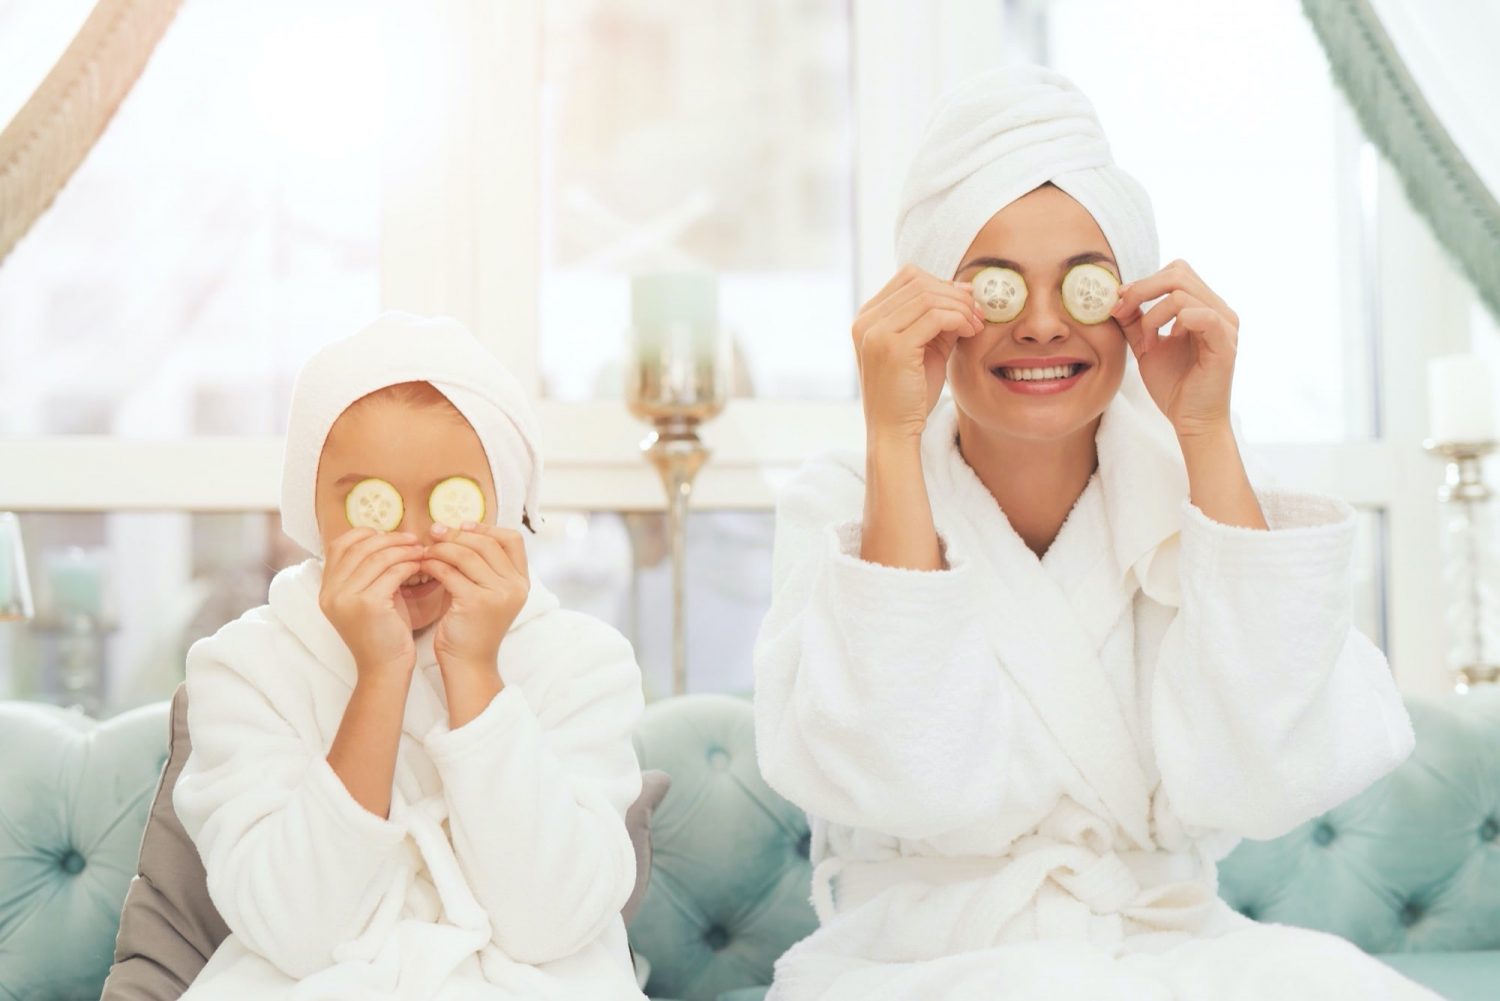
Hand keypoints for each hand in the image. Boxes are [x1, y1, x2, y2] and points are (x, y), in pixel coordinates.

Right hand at [319, 529, 425, 680]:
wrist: (385, 668)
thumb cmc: (383, 632)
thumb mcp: (368, 598)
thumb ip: (368, 573)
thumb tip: (386, 540)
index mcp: (327, 589)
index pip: (339, 545)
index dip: (364, 534)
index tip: (389, 535)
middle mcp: (331, 592)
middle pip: (359, 548)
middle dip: (389, 539)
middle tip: (412, 540)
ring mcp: (347, 598)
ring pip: (377, 558)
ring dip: (403, 550)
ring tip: (420, 551)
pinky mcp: (368, 604)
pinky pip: (392, 573)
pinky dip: (408, 565)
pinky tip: (419, 566)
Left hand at [422, 521, 529, 674]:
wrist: (468, 664)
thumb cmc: (473, 628)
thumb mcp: (488, 594)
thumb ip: (485, 568)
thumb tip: (461, 531)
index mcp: (522, 582)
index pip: (512, 539)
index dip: (487, 527)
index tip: (463, 525)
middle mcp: (515, 586)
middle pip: (487, 543)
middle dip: (457, 534)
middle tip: (434, 531)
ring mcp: (498, 594)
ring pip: (467, 555)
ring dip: (442, 548)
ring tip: (426, 549)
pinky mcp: (476, 602)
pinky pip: (450, 572)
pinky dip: (434, 565)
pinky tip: (424, 565)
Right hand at [852, 265, 984, 443]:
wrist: (894, 432)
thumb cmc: (909, 395)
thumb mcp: (924, 348)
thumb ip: (938, 319)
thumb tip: (965, 289)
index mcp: (867, 318)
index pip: (908, 277)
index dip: (943, 283)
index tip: (967, 301)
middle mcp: (865, 321)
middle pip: (919, 282)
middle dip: (956, 295)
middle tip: (978, 314)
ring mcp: (875, 333)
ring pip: (929, 296)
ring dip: (961, 307)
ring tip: (976, 326)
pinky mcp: (893, 348)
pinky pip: (935, 316)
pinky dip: (959, 319)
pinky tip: (970, 333)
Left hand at [1110, 259, 1239, 439]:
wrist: (1190, 420)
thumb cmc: (1174, 385)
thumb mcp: (1146, 346)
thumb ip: (1135, 320)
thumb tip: (1117, 296)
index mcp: (1203, 307)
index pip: (1175, 272)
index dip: (1143, 282)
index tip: (1119, 303)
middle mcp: (1218, 310)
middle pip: (1178, 273)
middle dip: (1142, 289)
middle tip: (1122, 311)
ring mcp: (1225, 324)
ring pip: (1182, 292)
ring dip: (1152, 315)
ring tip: (1146, 341)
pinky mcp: (1225, 342)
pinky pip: (1201, 315)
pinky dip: (1172, 323)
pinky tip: (1161, 343)